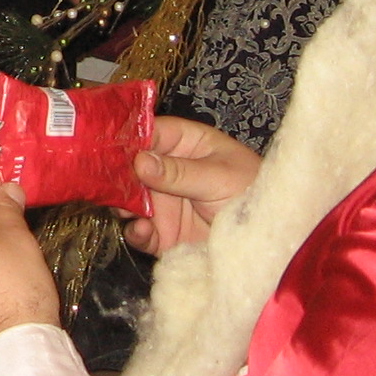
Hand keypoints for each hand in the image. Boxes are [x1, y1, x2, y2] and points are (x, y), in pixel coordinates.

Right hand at [119, 116, 262, 255]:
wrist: (269, 243)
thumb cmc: (254, 194)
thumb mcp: (219, 177)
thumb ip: (179, 171)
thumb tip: (139, 161)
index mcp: (187, 145)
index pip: (151, 132)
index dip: (129, 136)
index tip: (108, 144)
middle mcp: (170, 172)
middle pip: (132, 167)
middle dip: (117, 173)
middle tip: (105, 180)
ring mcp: (165, 204)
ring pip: (129, 200)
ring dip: (121, 203)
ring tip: (123, 208)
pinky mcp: (164, 234)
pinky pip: (140, 231)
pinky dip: (136, 231)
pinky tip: (142, 230)